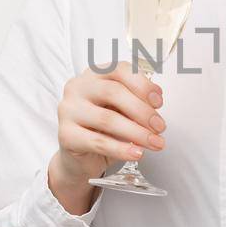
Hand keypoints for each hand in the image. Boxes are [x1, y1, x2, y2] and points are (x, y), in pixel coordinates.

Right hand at [50, 61, 166, 190]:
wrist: (80, 156)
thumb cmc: (103, 128)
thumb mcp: (122, 109)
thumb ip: (136, 101)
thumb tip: (155, 102)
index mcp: (94, 75)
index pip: (119, 70)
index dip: (142, 84)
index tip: (159, 102)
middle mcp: (78, 88)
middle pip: (113, 92)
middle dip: (142, 111)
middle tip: (159, 127)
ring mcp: (69, 110)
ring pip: (107, 119)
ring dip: (137, 133)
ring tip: (154, 143)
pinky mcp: (66, 135)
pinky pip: (98, 142)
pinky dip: (121, 149)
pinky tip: (136, 153)